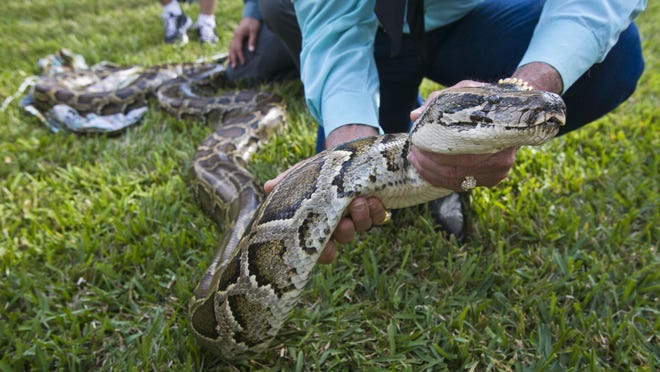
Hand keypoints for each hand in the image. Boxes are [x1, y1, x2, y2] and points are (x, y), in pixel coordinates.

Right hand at [228, 17, 260, 67]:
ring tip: (230, 64)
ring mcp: (234, 36)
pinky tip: (229, 57)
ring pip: (230, 47)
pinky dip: (230, 52)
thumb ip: (252, 40)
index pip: (238, 48)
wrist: (251, 16)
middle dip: (233, 58)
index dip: (240, 56)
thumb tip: (251, 51)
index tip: (243, 63)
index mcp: (238, 35)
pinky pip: (231, 46)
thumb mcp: (254, 31)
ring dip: (230, 56)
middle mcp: (234, 36)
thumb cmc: (253, 23)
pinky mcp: (235, 37)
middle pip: (232, 49)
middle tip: (234, 67)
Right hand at [264, 124, 387, 263]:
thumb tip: (268, 187)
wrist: (345, 154)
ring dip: (362, 217)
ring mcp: (359, 217)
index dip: (322, 252)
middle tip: (344, 220)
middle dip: (344, 231)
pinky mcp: (376, 208)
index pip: (320, 248)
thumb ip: (286, 183)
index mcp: (320, 222)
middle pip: (343, 237)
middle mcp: (340, 224)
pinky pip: (379, 217)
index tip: (321, 248)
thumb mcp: (301, 175)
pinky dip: (378, 210)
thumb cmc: (318, 170)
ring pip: (362, 227)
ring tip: (361, 201)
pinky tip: (375, 199)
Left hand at [407, 81, 516, 190]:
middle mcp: (501, 157)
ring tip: (416, 162)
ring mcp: (499, 171)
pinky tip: (428, 171)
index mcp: (495, 134)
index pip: (456, 151)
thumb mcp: (463, 91)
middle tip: (413, 154)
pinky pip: (462, 185)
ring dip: (431, 173)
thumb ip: (438, 102)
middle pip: (454, 170)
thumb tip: (414, 116)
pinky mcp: (494, 179)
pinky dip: (442, 180)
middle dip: (427, 164)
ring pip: (456, 181)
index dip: (431, 151)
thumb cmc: (483, 100)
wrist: (515, 111)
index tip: (415, 143)